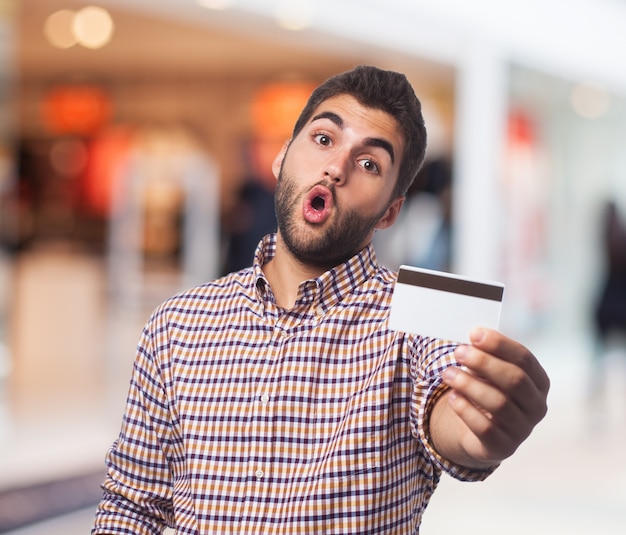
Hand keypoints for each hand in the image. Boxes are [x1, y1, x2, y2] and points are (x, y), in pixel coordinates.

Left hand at [433, 327, 549, 468]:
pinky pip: (485, 428)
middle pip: (515, 379)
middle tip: (458, 352)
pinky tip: (452, 397)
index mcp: (538, 382)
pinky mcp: (503, 447)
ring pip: (499, 404)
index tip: (474, 334)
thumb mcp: (488, 372)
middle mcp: (537, 406)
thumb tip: (471, 340)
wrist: (480, 430)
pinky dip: (466, 410)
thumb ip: (485, 356)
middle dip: (484, 362)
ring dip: (469, 385)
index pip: (524, 359)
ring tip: (448, 374)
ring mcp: (523, 429)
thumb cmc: (486, 390)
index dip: (500, 344)